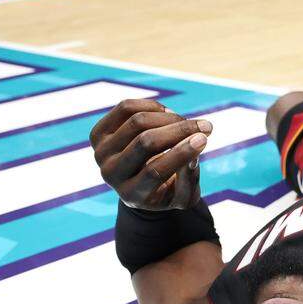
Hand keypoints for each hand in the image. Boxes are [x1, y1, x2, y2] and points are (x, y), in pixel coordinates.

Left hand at [89, 99, 211, 210]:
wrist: (138, 184)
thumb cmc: (167, 190)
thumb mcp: (184, 196)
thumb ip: (190, 179)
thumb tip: (195, 148)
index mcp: (132, 195)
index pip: (156, 171)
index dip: (181, 152)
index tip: (204, 138)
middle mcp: (111, 174)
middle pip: (145, 142)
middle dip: (179, 130)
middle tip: (205, 126)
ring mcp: (101, 152)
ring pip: (137, 121)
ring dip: (169, 117)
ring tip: (185, 123)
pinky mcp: (97, 134)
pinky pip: (126, 108)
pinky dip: (153, 107)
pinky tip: (167, 114)